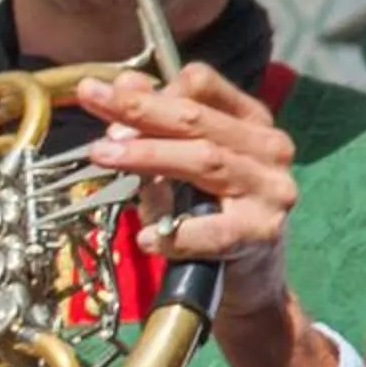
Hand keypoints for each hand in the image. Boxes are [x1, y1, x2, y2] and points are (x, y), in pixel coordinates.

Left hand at [77, 65, 329, 366]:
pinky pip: (215, 231)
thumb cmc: (209, 214)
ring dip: (149, 157)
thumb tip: (123, 85)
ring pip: (206, 161)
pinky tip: (147, 236)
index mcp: (250, 123)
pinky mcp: (263, 233)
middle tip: (94, 102)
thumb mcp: (177, 165)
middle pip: (197, 121)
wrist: (246, 280)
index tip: (108, 94)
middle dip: (139, 111)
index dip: (153, 89)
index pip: (203, 87)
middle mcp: (269, 151)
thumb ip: (155, 129)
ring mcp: (271, 192)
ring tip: (104, 154)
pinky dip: (178, 233)